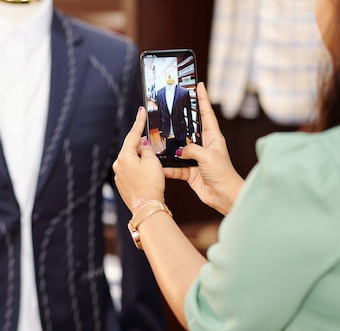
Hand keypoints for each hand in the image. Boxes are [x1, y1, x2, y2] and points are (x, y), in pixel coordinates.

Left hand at [113, 107, 164, 214]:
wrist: (146, 207)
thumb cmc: (151, 184)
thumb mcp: (153, 162)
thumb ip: (147, 149)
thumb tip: (143, 145)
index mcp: (124, 156)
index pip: (132, 135)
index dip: (139, 122)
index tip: (141, 111)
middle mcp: (118, 165)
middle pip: (131, 148)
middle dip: (141, 143)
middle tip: (151, 137)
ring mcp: (119, 175)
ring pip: (131, 159)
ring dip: (141, 157)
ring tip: (153, 159)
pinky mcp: (122, 184)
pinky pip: (131, 170)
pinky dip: (139, 167)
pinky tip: (147, 172)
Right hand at [162, 82, 243, 214]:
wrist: (223, 196)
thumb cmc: (222, 173)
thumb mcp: (207, 156)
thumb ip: (191, 149)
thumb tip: (178, 150)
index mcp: (213, 137)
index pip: (206, 114)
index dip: (203, 99)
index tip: (198, 85)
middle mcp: (204, 145)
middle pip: (189, 129)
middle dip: (179, 121)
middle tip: (168, 108)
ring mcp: (195, 158)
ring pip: (178, 149)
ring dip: (169, 148)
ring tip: (156, 140)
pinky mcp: (189, 171)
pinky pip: (175, 167)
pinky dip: (167, 168)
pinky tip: (159, 167)